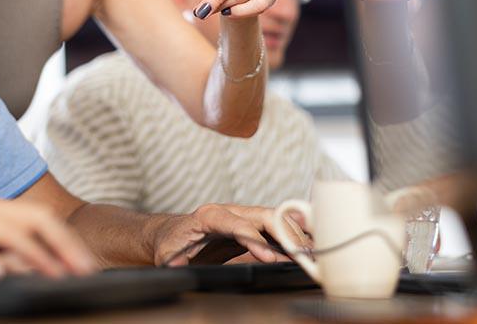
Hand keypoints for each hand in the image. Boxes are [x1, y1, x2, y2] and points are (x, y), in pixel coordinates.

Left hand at [152, 204, 297, 266]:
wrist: (169, 234)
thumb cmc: (169, 242)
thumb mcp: (166, 253)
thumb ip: (172, 259)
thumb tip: (177, 264)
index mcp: (208, 216)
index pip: (237, 224)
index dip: (255, 240)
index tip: (270, 258)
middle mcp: (228, 212)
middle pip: (263, 215)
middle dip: (284, 233)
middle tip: (302, 254)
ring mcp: (240, 217)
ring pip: (273, 220)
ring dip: (292, 234)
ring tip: (310, 253)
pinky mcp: (248, 227)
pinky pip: (273, 228)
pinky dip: (290, 236)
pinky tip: (304, 247)